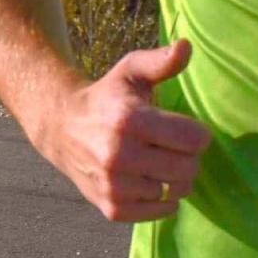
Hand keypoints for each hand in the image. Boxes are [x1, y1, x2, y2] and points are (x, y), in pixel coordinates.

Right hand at [33, 39, 211, 222]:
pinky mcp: (112, 207)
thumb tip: (187, 46)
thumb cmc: (106, 97)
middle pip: (188, 168)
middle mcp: (120, 155)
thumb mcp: (130, 72)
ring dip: (175, 178)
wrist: (61, 127)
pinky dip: (161, 199)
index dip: (196, 134)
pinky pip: (160, 211)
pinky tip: (149, 181)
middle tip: (171, 146)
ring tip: (158, 162)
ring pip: (176, 190)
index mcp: (129, 119)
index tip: (184, 128)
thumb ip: (161, 61)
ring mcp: (114, 185)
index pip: (194, 140)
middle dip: (187, 156)